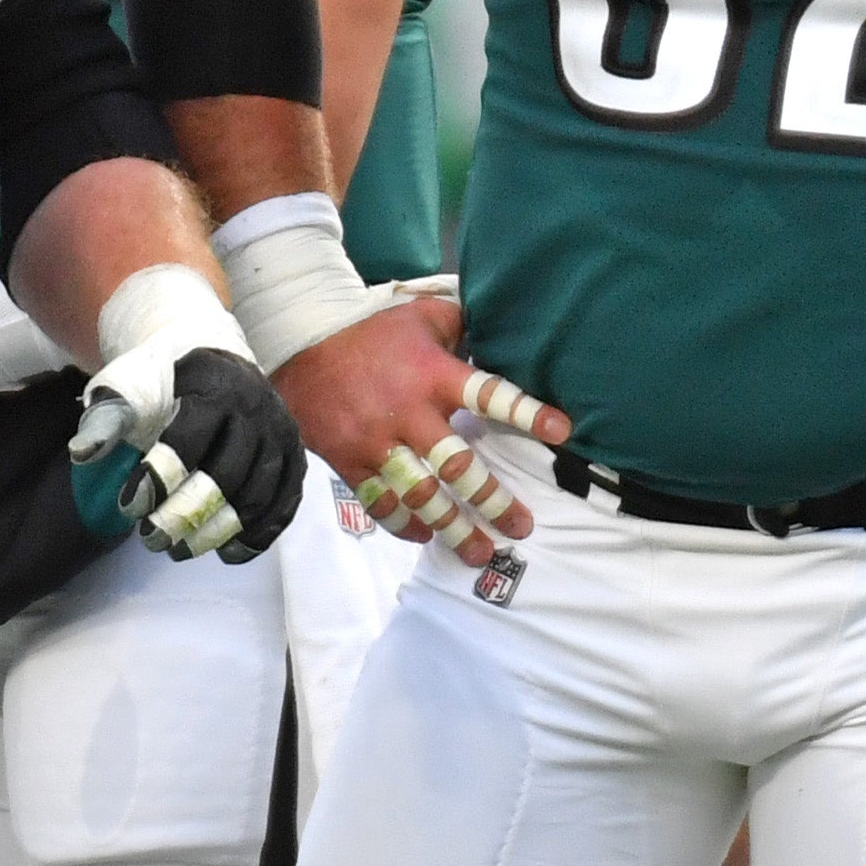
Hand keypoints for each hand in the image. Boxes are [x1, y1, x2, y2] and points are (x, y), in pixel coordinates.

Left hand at [70, 264, 304, 562]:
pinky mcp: (294, 456)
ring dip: (219, 531)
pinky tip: (227, 553)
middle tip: (151, 540)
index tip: (128, 507)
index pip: (191, 437)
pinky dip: (259, 534)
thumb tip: (83, 453)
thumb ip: (106, 418)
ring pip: (259, 494)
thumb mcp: (127, 384)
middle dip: (186, 514)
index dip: (160, 477)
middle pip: (228, 473)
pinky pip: (286, 503)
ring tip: (180, 551)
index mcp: (213, 386)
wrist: (213, 358)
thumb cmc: (162, 378)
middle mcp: (256, 408)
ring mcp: (281, 433)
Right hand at [273, 295, 566, 567]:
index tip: (562, 432)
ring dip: (452, 528)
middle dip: (492, 501)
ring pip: (421, 495)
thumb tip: (500, 330)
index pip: (489, 394)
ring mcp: (377, 442)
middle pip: (458, 467)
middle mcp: (409, 413)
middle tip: (521, 527)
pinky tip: (424, 536)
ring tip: (478, 552)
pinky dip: (403, 523)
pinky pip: (379, 501)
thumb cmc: (373, 328)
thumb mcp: (423, 314)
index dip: (526, 412)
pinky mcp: (348, 459)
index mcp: (434, 374)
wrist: (303, 338)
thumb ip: (462, 326)